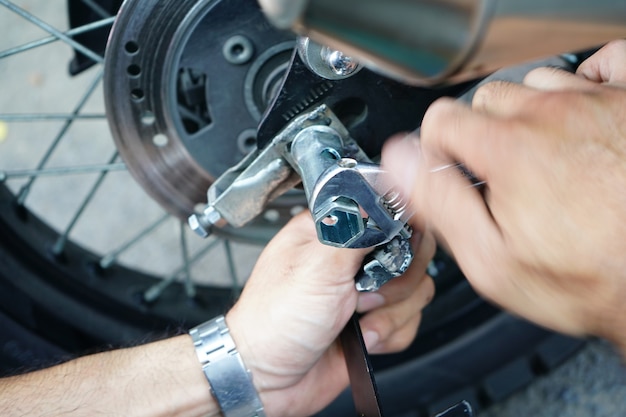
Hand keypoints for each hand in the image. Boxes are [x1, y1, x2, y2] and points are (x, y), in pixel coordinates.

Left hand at [226, 213, 434, 416]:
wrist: (266, 378)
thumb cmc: (272, 321)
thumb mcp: (316, 267)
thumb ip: (357, 233)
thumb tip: (386, 205)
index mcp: (332, 232)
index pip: (387, 214)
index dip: (400, 234)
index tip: (394, 255)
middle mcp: (350, 258)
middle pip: (410, 254)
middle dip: (395, 283)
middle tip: (363, 295)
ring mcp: (363, 291)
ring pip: (415, 290)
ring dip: (389, 314)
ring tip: (357, 320)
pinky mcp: (372, 321)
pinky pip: (408, 323)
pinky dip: (389, 335)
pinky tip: (361, 338)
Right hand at [381, 41, 625, 349]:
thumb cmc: (587, 276)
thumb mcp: (491, 259)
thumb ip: (438, 201)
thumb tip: (399, 161)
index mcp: (508, 150)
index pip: (440, 119)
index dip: (437, 149)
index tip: (454, 172)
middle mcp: (551, 114)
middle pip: (486, 100)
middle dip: (483, 135)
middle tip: (504, 176)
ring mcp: (597, 101)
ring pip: (535, 84)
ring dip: (530, 115)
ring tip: (547, 157)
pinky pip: (598, 64)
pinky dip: (584, 83)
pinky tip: (583, 117)